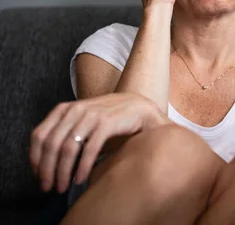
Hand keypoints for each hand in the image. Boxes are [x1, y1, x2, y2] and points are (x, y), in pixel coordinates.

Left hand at [29, 93, 165, 193]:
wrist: (139, 108)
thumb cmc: (109, 119)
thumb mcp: (82, 120)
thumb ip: (65, 132)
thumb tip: (46, 162)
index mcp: (65, 109)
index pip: (39, 135)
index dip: (35, 158)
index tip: (37, 175)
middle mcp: (75, 110)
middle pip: (51, 144)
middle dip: (47, 170)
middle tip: (48, 187)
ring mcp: (91, 115)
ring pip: (68, 148)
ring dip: (62, 172)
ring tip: (63, 186)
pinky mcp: (107, 123)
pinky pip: (89, 149)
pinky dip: (82, 167)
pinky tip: (80, 179)